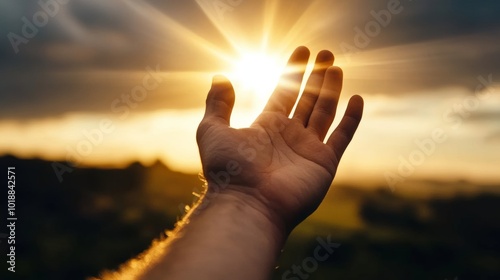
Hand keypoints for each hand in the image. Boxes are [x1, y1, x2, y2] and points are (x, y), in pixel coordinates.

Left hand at [196, 46, 363, 230]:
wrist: (247, 204)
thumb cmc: (227, 171)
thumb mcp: (212, 130)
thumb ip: (218, 104)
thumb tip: (220, 77)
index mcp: (266, 127)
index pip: (284, 92)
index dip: (292, 72)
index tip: (302, 51)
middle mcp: (289, 136)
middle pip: (306, 99)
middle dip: (315, 76)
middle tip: (324, 53)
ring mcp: (307, 149)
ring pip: (325, 112)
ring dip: (331, 89)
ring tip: (335, 66)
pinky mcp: (324, 164)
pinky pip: (342, 137)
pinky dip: (351, 119)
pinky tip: (357, 99)